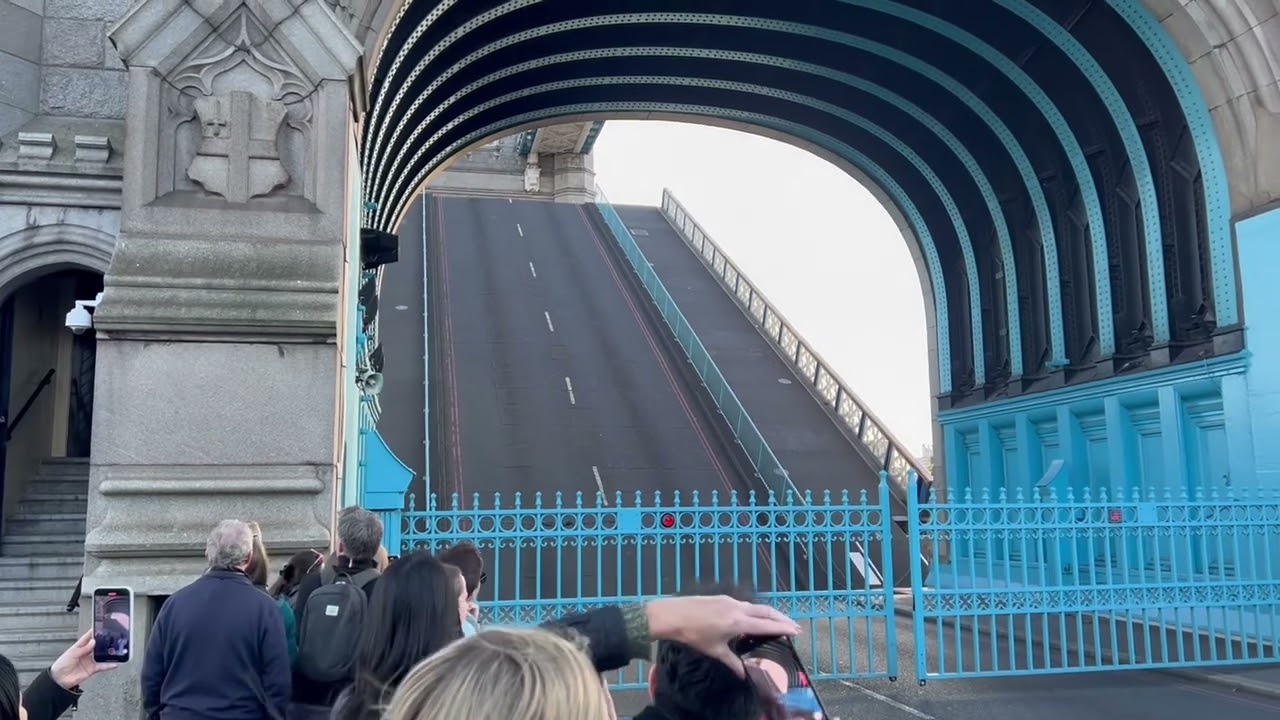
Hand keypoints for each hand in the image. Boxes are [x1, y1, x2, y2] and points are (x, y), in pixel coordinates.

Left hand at [50, 631, 119, 688]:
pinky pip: (102, 666)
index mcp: (79, 647)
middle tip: (111, 637)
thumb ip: (83, 648)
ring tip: (114, 649)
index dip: (94, 632)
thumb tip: (93, 641)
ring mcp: (89, 661)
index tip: (101, 627)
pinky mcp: (92, 669)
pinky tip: (114, 663)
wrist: (59, 680)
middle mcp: (85, 653)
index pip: (88, 637)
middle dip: (103, 642)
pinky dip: (108, 665)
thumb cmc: (61, 665)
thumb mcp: (71, 654)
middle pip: (97, 645)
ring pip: (101, 655)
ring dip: (107, 653)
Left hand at [644, 595, 800, 676]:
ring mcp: (730, 600)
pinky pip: (745, 604)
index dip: (783, 628)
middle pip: (766, 612)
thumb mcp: (715, 651)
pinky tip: (754, 616)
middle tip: (794, 626)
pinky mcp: (722, 597)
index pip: (767, 625)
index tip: (796, 631)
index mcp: (739, 622)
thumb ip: (732, 662)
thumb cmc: (694, 635)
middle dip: (781, 619)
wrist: (672, 615)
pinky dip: (756, 610)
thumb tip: (745, 675)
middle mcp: (738, 608)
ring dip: (769, 613)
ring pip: (756, 606)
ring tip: (778, 621)